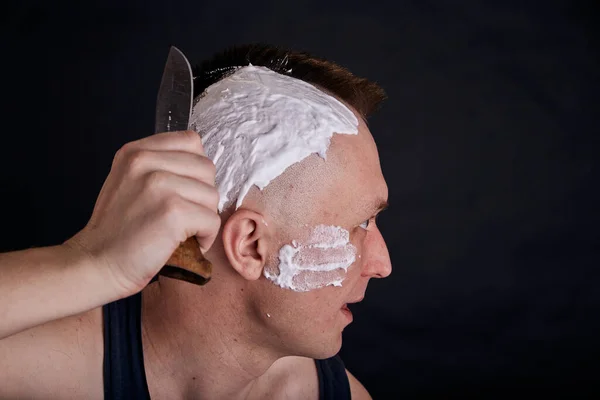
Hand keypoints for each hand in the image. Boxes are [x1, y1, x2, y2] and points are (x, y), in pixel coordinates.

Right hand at [64, 130, 220, 296]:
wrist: (96, 264)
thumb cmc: (117, 231)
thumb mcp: (129, 181)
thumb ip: (160, 167)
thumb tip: (202, 170)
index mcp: (136, 151)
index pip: (191, 141)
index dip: (196, 170)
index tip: (185, 192)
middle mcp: (145, 161)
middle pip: (206, 168)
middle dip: (202, 196)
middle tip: (184, 217)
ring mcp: (159, 184)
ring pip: (212, 195)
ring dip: (204, 218)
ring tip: (182, 232)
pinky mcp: (173, 211)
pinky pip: (212, 220)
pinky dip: (206, 237)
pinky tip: (186, 244)